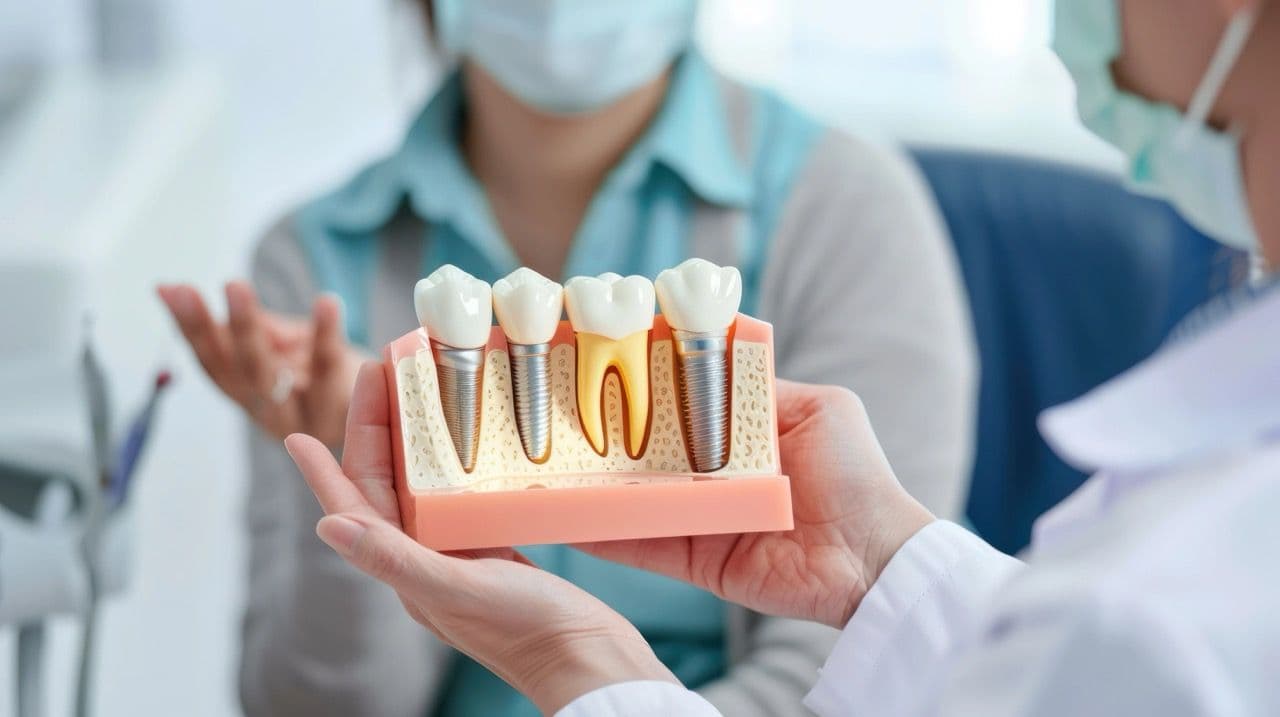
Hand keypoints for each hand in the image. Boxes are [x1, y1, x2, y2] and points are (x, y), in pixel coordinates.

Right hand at [157, 281, 363, 446]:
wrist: (389, 410)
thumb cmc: (329, 373)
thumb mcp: (284, 347)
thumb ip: (246, 324)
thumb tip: (171, 288)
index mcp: (251, 395)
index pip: (211, 362)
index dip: (188, 327)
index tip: (169, 289)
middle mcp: (270, 413)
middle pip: (235, 372)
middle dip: (214, 328)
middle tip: (208, 286)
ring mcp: (303, 419)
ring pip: (268, 377)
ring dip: (248, 331)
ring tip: (235, 288)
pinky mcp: (341, 412)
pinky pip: (328, 370)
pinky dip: (325, 334)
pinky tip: (326, 301)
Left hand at [285, 363, 676, 713]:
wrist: (583, 659)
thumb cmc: (523, 629)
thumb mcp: (454, 587)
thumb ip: (394, 558)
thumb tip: (327, 526)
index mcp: (405, 568)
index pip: (352, 507)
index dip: (322, 470)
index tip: (296, 434)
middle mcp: (424, 558)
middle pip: (384, 485)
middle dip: (374, 431)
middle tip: (378, 375)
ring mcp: (459, 553)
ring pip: (421, 485)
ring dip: (412, 440)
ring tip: (413, 393)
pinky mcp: (494, 547)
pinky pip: (461, 496)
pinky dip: (456, 462)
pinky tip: (469, 440)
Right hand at [578, 381, 934, 628]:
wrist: (875, 560)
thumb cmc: (857, 475)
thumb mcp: (820, 409)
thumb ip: (762, 382)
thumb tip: (714, 342)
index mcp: (740, 431)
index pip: (680, 401)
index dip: (642, 382)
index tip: (597, 356)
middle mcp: (713, 472)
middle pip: (646, 449)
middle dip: (604, 433)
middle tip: (552, 413)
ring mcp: (700, 517)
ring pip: (635, 496)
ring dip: (594, 482)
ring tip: (545, 462)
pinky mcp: (696, 560)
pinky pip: (642, 544)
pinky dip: (605, 532)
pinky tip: (566, 514)